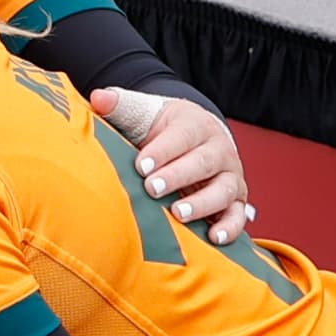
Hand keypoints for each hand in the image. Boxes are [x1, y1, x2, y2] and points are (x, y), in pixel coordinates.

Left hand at [92, 89, 252, 243]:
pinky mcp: (235, 201)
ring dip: (202, 203)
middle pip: (203, 163)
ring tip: (178, 213)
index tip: (141, 164)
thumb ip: (120, 104)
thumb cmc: (162, 128)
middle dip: (178, 176)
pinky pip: (237, 216)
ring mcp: (230, 176)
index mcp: (195, 125)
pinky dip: (229, 227)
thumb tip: (98, 97)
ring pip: (223, 190)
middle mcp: (219, 150)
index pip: (181, 137)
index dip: (162, 151)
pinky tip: (213, 238)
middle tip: (152, 188)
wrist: (195, 138)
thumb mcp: (143, 112)